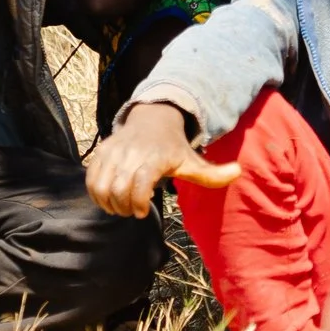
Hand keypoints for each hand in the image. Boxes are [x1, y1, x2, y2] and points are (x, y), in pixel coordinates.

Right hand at [85, 102, 241, 218]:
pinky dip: (96, 194)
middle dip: (125, 208)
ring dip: (109, 204)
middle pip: (118, 190)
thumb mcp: (193, 160)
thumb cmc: (174, 148)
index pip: (140, 183)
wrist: (153, 119)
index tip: (144, 211)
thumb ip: (212, 174)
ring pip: (101, 187)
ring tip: (121, 206)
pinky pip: (90, 180)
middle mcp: (131, 153)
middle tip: (134, 211)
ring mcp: (113, 152)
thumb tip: (238, 173)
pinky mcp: (101, 152)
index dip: (139, 203)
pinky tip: (109, 199)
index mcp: (155, 157)